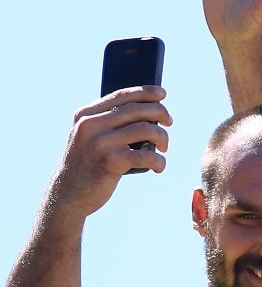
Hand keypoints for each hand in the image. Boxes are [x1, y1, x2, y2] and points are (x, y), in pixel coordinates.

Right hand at [50, 88, 172, 219]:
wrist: (68, 194)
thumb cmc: (87, 163)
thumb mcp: (88, 136)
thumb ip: (108, 120)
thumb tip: (149, 107)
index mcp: (85, 115)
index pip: (122, 95)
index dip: (146, 92)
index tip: (162, 94)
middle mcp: (91, 125)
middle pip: (138, 109)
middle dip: (161, 113)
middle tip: (169, 123)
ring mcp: (101, 142)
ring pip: (147, 129)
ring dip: (163, 137)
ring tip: (164, 147)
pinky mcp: (111, 162)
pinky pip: (147, 156)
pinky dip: (159, 161)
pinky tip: (159, 166)